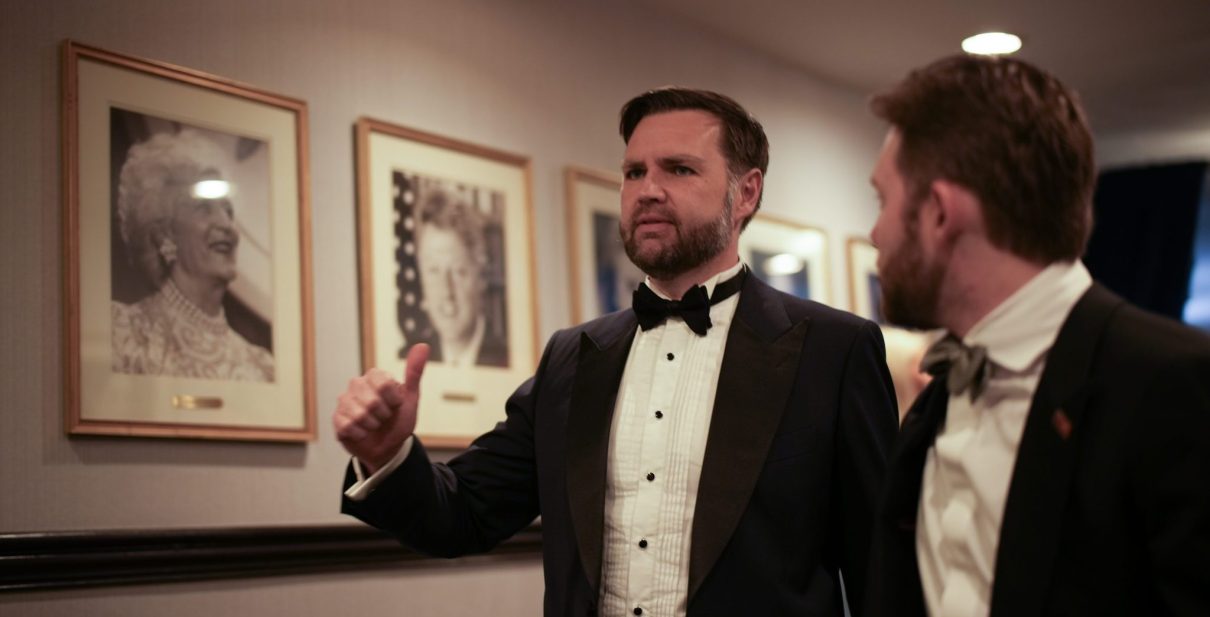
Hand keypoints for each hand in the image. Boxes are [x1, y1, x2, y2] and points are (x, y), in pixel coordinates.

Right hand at [333, 343, 429, 472]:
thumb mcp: (411, 398)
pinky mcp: (336, 419)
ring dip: (372, 426)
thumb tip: (423, 345)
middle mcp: (357, 385)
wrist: (388, 447)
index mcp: (375, 376)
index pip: (383, 384)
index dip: (393, 400)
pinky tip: (362, 433)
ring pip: (359, 415)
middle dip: (383, 415)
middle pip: (371, 401)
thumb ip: (414, 372)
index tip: (396, 405)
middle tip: (384, 417)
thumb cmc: (399, 420)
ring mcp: (344, 401)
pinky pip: (348, 426)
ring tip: (373, 425)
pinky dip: (360, 434)